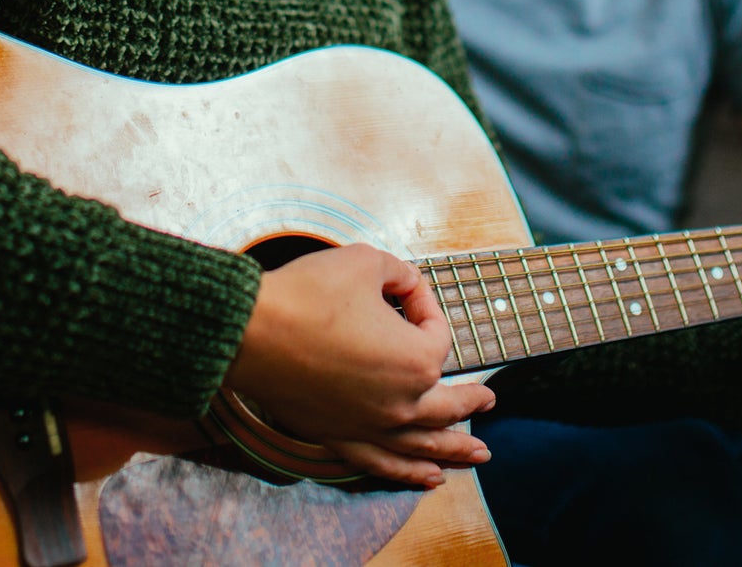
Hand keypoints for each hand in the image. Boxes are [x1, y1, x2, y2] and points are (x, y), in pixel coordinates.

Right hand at [223, 243, 495, 487]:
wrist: (252, 331)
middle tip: (489, 402)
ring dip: (453, 451)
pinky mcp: (339, 437)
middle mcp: (402, 402)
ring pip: (422, 445)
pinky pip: (383, 463)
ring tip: (477, 457)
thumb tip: (406, 284)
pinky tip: (426, 478)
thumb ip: (398, 272)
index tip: (400, 286)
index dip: (422, 304)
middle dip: (472, 401)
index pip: (435, 332)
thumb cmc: (309, 293)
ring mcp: (371, 426)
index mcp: (417, 360)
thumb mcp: (365, 262)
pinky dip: (408, 473)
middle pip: (448, 405)